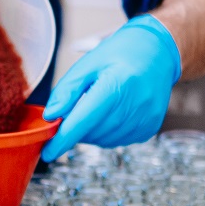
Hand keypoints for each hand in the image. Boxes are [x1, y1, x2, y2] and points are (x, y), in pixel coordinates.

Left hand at [41, 16, 182, 160]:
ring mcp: (145, 119)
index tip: (47, 153)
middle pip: (91, 132)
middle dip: (77, 127)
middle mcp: (134, 105)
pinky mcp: (150, 128)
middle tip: (76, 108)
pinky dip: (107, 133)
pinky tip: (112, 113)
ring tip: (97, 106)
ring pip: (103, 140)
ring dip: (92, 131)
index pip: (83, 120)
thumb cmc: (117, 55)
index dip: (63, 139)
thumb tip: (50, 116)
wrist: (157, 52)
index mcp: (116, 85)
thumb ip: (67, 90)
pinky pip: (118, 141)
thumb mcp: (87, 64)